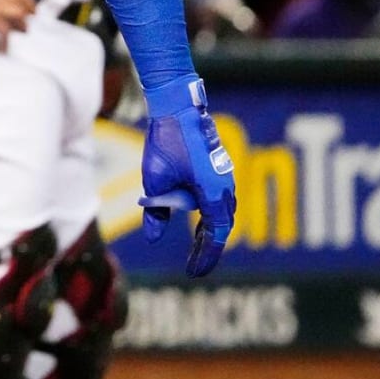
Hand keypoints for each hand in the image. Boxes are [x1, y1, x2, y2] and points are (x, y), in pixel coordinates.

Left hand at [138, 77, 235, 276]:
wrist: (177, 105)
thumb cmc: (166, 140)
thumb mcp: (155, 179)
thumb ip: (157, 211)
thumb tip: (154, 237)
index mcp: (214, 192)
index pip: (215, 235)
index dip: (206, 256)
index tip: (194, 273)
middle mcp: (225, 186)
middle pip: (221, 227)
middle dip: (208, 247)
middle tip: (194, 266)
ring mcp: (224, 176)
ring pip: (220, 212)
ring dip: (209, 231)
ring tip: (196, 250)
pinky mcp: (217, 168)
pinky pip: (215, 198)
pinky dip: (207, 213)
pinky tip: (198, 222)